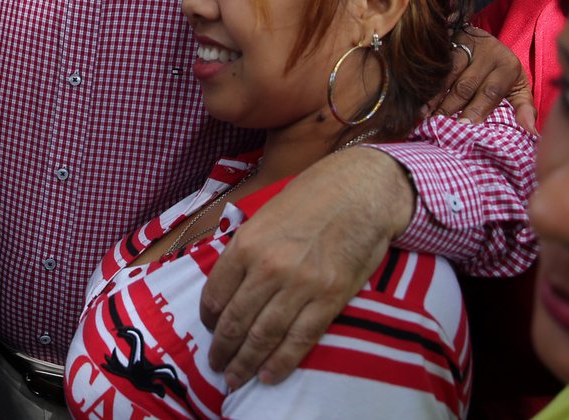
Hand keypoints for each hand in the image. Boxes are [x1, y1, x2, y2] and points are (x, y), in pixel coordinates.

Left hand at [202, 147, 414, 389]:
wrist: (360, 190)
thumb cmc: (311, 197)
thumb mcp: (265, 215)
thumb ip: (245, 250)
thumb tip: (228, 284)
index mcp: (246, 244)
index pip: (215, 295)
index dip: (208, 320)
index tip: (209, 330)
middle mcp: (268, 268)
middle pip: (235, 322)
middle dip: (222, 349)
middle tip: (216, 364)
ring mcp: (300, 285)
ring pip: (263, 336)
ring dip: (245, 363)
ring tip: (234, 378)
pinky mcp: (330, 298)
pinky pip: (300, 340)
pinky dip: (281, 363)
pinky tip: (267, 376)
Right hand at [428, 26, 536, 131]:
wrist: (485, 40)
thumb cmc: (501, 73)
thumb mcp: (518, 87)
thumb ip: (524, 108)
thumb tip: (531, 131)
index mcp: (507, 65)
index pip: (491, 91)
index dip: (477, 109)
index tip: (465, 126)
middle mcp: (488, 52)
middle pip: (466, 85)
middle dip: (452, 108)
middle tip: (441, 126)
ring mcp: (466, 45)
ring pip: (448, 75)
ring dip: (436, 98)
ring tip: (427, 117)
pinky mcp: (449, 42)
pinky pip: (436, 67)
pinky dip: (428, 86)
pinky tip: (422, 102)